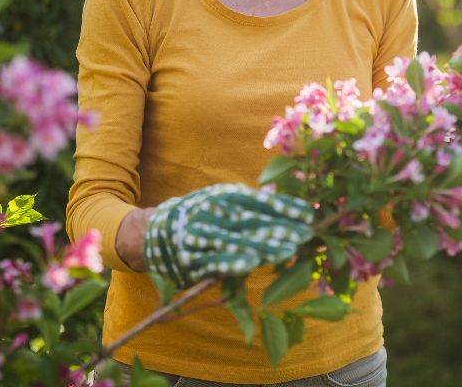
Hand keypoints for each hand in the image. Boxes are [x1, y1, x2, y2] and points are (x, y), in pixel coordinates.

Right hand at [143, 183, 314, 288]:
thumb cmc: (199, 216)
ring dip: (263, 246)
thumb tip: (283, 205)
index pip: (258, 200)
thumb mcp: (221, 201)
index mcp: (221, 196)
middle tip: (306, 233)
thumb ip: (248, 204)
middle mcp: (211, 212)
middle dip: (280, 227)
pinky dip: (232, 262)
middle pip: (251, 220)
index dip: (283, 207)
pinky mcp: (190, 258)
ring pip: (235, 240)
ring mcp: (200, 235)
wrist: (153, 232)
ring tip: (288, 250)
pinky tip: (251, 264)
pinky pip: (213, 260)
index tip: (308, 213)